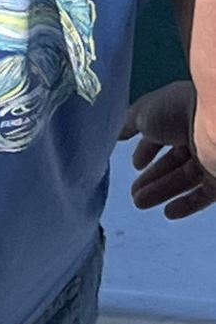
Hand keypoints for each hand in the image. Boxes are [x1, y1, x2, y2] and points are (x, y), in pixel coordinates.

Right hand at [118, 81, 215, 219]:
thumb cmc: (183, 111)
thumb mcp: (147, 112)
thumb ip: (130, 122)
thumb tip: (118, 133)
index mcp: (185, 111)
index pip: (165, 132)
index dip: (148, 148)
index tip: (136, 164)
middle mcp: (200, 133)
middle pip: (174, 160)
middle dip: (152, 176)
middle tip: (133, 193)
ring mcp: (212, 156)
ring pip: (185, 178)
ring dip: (161, 191)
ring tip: (140, 204)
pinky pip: (204, 195)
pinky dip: (186, 204)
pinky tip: (169, 212)